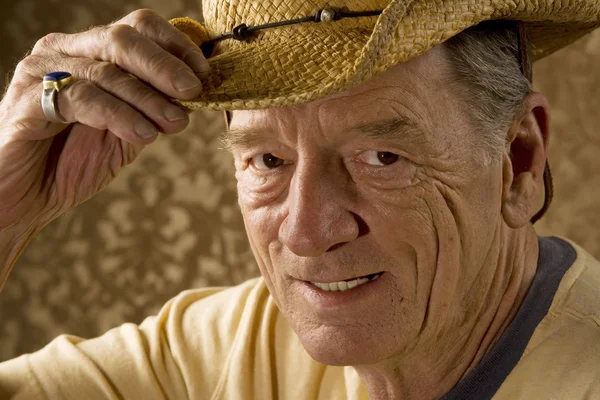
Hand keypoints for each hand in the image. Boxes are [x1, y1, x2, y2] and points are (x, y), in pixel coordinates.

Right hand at [0, 9, 208, 233]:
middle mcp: (64, 52)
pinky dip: (119, 116)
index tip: (204, 73)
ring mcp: (41, 72)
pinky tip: (144, 135)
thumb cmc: (72, 161)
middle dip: (164, 66)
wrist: (24, 198)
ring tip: (176, 123)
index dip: (175, 46)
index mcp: (89, 52)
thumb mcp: (125, 133)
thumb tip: (193, 96)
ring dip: (148, 99)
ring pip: (105, 71)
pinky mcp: (27, 101)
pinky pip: (81, 100)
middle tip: (193, 90)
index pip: (137, 29)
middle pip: (122, 39)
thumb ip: (152, 110)